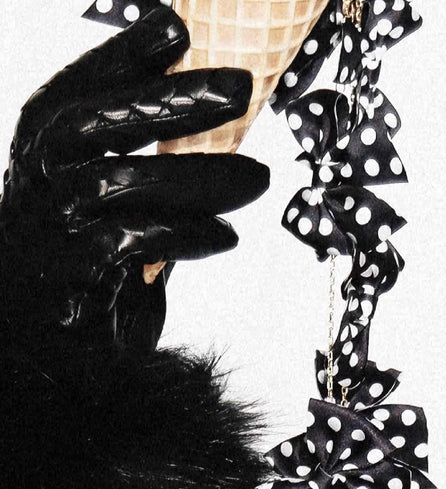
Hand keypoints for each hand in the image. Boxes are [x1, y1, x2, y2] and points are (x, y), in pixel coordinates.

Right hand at [0, 5, 270, 359]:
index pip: (80, 89)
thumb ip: (148, 156)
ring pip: (122, 183)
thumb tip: (210, 97)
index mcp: (46, 151)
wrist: (57, 351)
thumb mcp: (118, 203)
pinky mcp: (75, 280)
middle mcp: (40, 181)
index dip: (124, 54)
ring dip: (200, 176)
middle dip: (172, 99)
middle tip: (241, 87)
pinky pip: (133, 243)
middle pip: (98, 122)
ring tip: (258, 178)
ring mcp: (52, 230)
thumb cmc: (93, 269)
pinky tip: (224, 236)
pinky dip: (187, 235)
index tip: (175, 26)